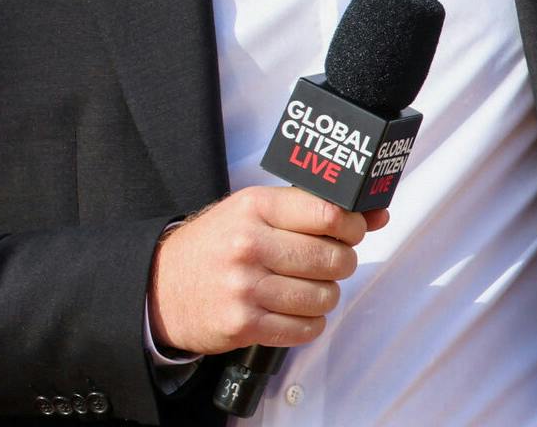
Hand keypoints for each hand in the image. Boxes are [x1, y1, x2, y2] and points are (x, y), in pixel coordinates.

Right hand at [147, 186, 389, 355]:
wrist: (159, 287)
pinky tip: (297, 310)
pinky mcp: (242, 325)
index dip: (353, 225)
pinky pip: (303, 328)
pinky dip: (311, 322)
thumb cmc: (216, 243)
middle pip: (331, 257)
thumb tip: (377, 213)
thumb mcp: (258, 210)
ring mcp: (245, 288)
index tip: (353, 231)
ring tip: (312, 286)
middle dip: (343, 262)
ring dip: (327, 294)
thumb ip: (315, 208)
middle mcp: (250, 245)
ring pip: (323, 295)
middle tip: (332, 261)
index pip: (328, 214)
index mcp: (257, 208)